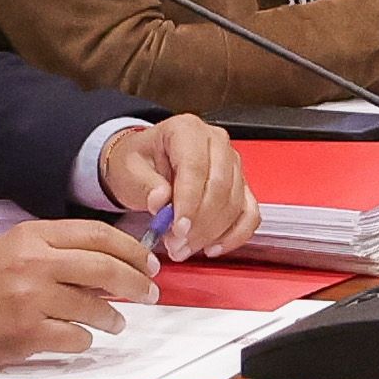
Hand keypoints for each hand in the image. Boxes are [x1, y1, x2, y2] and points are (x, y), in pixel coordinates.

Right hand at [0, 216, 154, 370]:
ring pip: (96, 308)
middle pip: (106, 268)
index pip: (98, 235)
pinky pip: (76, 338)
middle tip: (150, 293)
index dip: (131, 249)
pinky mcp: (28, 334)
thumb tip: (111, 262)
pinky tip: (77, 338)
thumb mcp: (14, 250)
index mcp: (32, 236)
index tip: (148, 263)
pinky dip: (83, 340)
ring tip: (115, 322)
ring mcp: (32, 300)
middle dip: (136, 283)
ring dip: (113, 318)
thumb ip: (57, 250)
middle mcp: (34, 263)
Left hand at [100, 113, 254, 260]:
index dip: (189, 202)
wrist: (145, 164)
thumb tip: (161, 202)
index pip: (195, 167)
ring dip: (211, 233)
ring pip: (234, 204)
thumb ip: (146, 185)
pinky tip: (213, 248)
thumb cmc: (139, 162)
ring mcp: (232, 164)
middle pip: (219, 187)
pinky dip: (235, 235)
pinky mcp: (241, 186)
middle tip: (176, 245)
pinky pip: (249, 214)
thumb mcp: (129, 170)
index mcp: (187, 130)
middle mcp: (216, 143)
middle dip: (199, 223)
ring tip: (184, 248)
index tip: (177, 228)